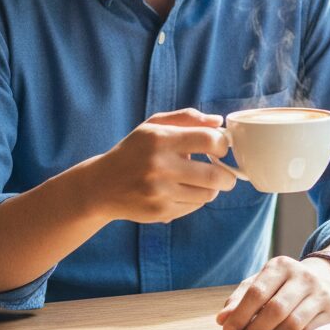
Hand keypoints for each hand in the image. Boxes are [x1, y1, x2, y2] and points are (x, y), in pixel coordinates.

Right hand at [82, 109, 236, 223]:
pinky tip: (184, 191)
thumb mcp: (154, 126)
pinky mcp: (160, 211)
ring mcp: (159, 192)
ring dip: (212, 188)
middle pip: (214, 175)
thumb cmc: (134, 151)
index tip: (220, 148)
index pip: (209, 140)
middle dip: (227, 176)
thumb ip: (188, 118)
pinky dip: (196, 200)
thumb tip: (219, 122)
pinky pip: (194, 207)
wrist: (102, 186)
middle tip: (226, 174)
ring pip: (207, 194)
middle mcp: (160, 166)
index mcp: (160, 140)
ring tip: (202, 182)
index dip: (222, 145)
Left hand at [216, 255, 329, 329]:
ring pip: (292, 324)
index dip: (240, 314)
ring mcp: (321, 294)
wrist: (326, 279)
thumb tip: (222, 319)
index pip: (257, 292)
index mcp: (281, 265)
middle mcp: (303, 276)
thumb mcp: (261, 284)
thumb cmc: (284, 286)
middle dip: (255, 329)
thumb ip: (240, 300)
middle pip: (275, 310)